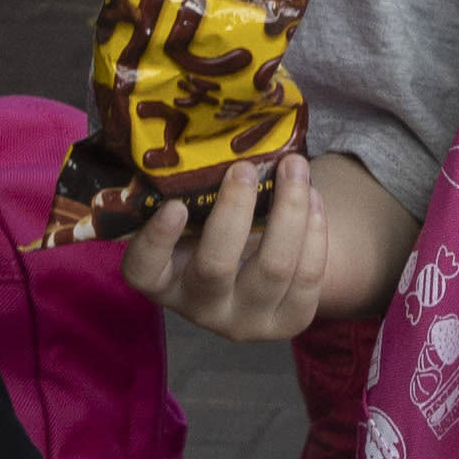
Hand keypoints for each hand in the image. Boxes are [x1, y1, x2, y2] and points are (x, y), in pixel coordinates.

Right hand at [121, 149, 330, 340]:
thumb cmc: (214, 230)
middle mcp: (200, 308)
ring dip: (289, 210)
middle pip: (216, 266)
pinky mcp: (289, 322)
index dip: (156, 241)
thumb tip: (214, 135)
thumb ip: (193, 194)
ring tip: (295, 167)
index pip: (143, 271)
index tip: (174, 205)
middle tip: (246, 166)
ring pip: (274, 269)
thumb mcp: (194, 219)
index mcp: (163, 281)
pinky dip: (315, 231)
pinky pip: (308, 276)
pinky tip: (314, 198)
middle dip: (235, 211)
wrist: (259, 269)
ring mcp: (246, 321)